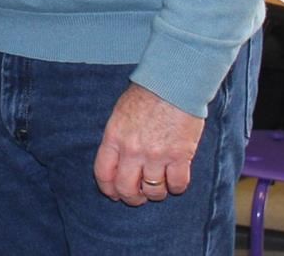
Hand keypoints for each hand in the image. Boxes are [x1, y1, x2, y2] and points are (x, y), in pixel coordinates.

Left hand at [93, 83, 203, 205]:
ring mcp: (156, 155)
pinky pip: (177, 185)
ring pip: (153, 191)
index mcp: (114, 137)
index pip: (103, 173)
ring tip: (158, 187)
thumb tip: (116, 162)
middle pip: (126, 188)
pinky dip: (176, 187)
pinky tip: (175, 181)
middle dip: (132, 198)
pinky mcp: (180, 156)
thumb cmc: (146, 95)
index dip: (108, 189)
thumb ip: (117, 139)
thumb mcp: (119, 114)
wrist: (174, 85)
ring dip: (155, 193)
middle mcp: (132, 150)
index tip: (114, 194)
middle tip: (138, 197)